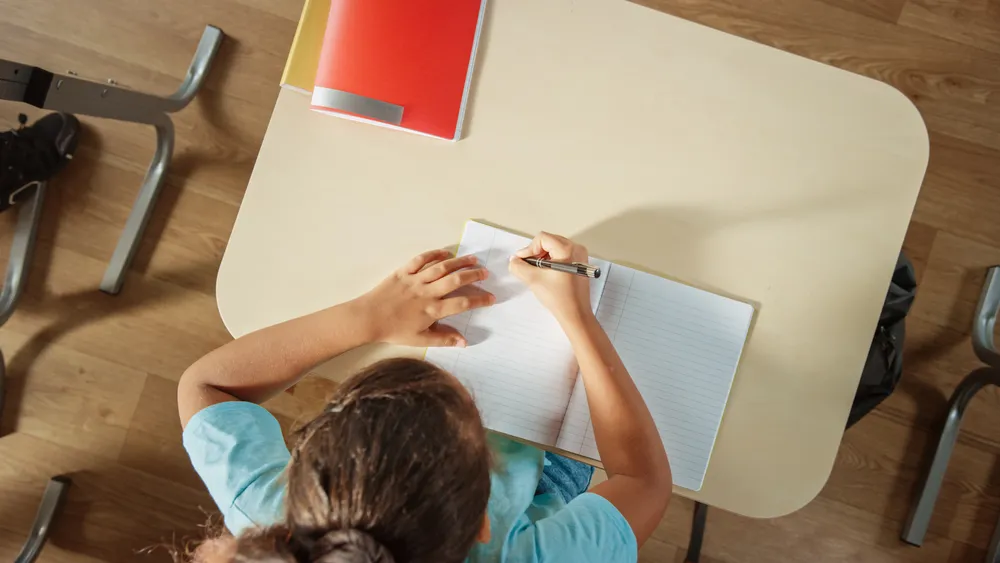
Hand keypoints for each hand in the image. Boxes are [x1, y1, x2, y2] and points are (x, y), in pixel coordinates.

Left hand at [354, 249, 494, 346]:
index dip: (479, 300)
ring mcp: (415, 280)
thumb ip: (443, 339)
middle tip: (485, 272)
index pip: (462, 304)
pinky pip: (421, 260)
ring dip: (459, 262)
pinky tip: (445, 253)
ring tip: (473, 258)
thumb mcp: (420, 340)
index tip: (491, 298)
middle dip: (473, 275)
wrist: (367, 319)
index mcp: (432, 310)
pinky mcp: (403, 272)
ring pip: (441, 268)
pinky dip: (434, 254)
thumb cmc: (393, 331)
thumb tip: (464, 342)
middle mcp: (427, 293)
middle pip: (455, 281)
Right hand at [508, 232, 592, 324]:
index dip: (529, 249)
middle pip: (549, 241)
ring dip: (543, 257)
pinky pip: (562, 255)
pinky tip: (546, 274)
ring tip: (537, 271)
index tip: (522, 261)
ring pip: (555, 248)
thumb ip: (518, 267)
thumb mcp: (533, 280)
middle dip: (536, 253)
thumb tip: (514, 260)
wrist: (575, 314)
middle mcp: (577, 249)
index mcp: (567, 250)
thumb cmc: (559, 298)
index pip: (542, 238)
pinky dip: (551, 261)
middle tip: (528, 266)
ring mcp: (580, 256)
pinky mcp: (580, 264)